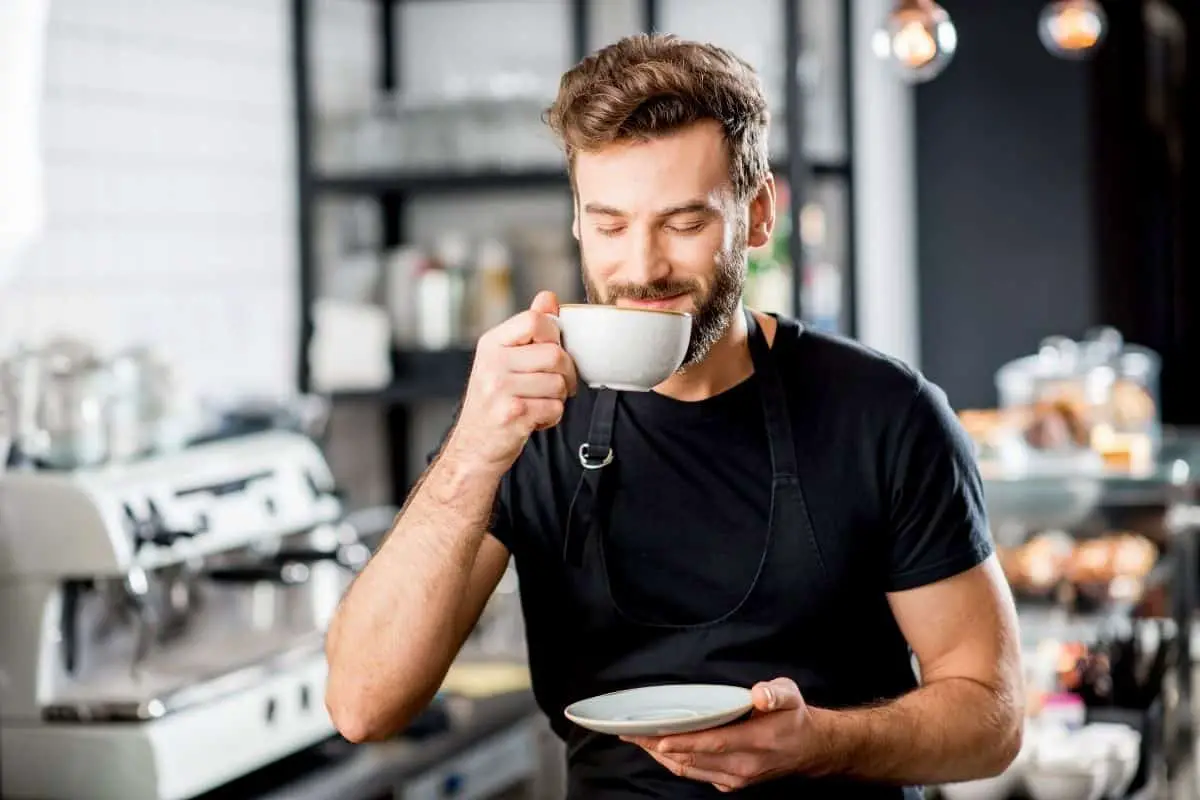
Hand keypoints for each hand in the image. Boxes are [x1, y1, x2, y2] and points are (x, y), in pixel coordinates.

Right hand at [447, 290, 577, 474]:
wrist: (473, 448)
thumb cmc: (493, 402)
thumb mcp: (503, 360)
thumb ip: (527, 329)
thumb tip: (548, 297)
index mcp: (491, 344)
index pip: (535, 320)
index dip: (554, 335)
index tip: (550, 351)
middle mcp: (492, 363)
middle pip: (555, 354)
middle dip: (565, 373)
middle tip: (556, 385)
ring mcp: (500, 389)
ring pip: (558, 383)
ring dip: (558, 397)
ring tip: (539, 402)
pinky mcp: (512, 414)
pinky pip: (555, 408)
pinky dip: (552, 417)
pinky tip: (535, 418)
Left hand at [621, 678, 817, 792]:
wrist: (809, 749)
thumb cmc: (793, 718)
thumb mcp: (790, 695)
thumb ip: (775, 693)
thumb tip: (759, 694)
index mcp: (756, 742)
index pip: (713, 743)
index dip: (684, 742)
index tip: (658, 737)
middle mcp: (743, 765)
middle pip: (694, 759)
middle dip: (658, 746)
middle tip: (631, 732)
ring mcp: (737, 778)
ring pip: (691, 770)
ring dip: (661, 757)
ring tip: (637, 741)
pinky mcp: (732, 783)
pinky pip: (697, 775)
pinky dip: (676, 764)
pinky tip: (660, 751)